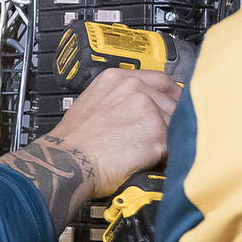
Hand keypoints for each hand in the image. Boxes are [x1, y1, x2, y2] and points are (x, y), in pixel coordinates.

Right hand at [0, 69, 179, 228]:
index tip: (175, 104)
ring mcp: (147, 109)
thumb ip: (118, 100)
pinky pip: (173, 145)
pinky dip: (165, 157)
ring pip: (174, 124)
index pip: (159, 79)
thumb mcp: (91, 105)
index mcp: (116, 79)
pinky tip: (150, 163)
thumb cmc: (73, 144)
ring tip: (149, 154)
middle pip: (171, 102)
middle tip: (161, 139)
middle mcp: (134, 88)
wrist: (66, 163)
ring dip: (167, 140)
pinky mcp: (155, 132)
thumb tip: (136, 112)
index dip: (170, 95)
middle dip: (170, 122)